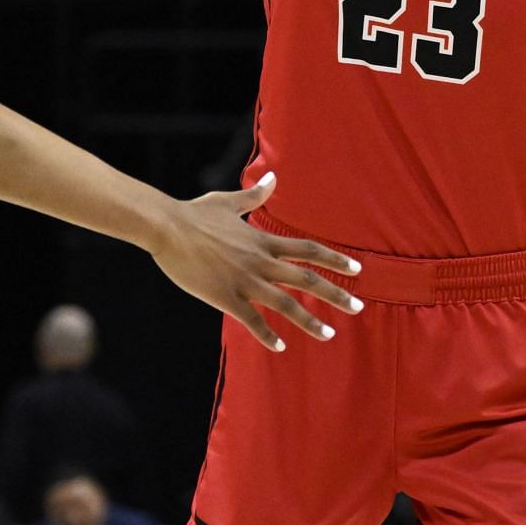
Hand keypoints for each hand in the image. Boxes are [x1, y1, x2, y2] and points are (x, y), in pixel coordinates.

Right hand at [148, 172, 361, 350]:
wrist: (166, 228)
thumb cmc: (193, 213)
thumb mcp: (226, 201)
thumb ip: (253, 195)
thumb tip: (271, 177)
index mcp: (261, 240)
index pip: (307, 249)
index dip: (334, 259)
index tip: (357, 269)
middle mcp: (260, 261)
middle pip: (306, 279)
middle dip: (336, 294)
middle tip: (359, 308)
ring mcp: (244, 281)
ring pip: (286, 304)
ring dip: (310, 321)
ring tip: (330, 334)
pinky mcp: (225, 297)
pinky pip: (252, 320)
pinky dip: (268, 335)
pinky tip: (280, 347)